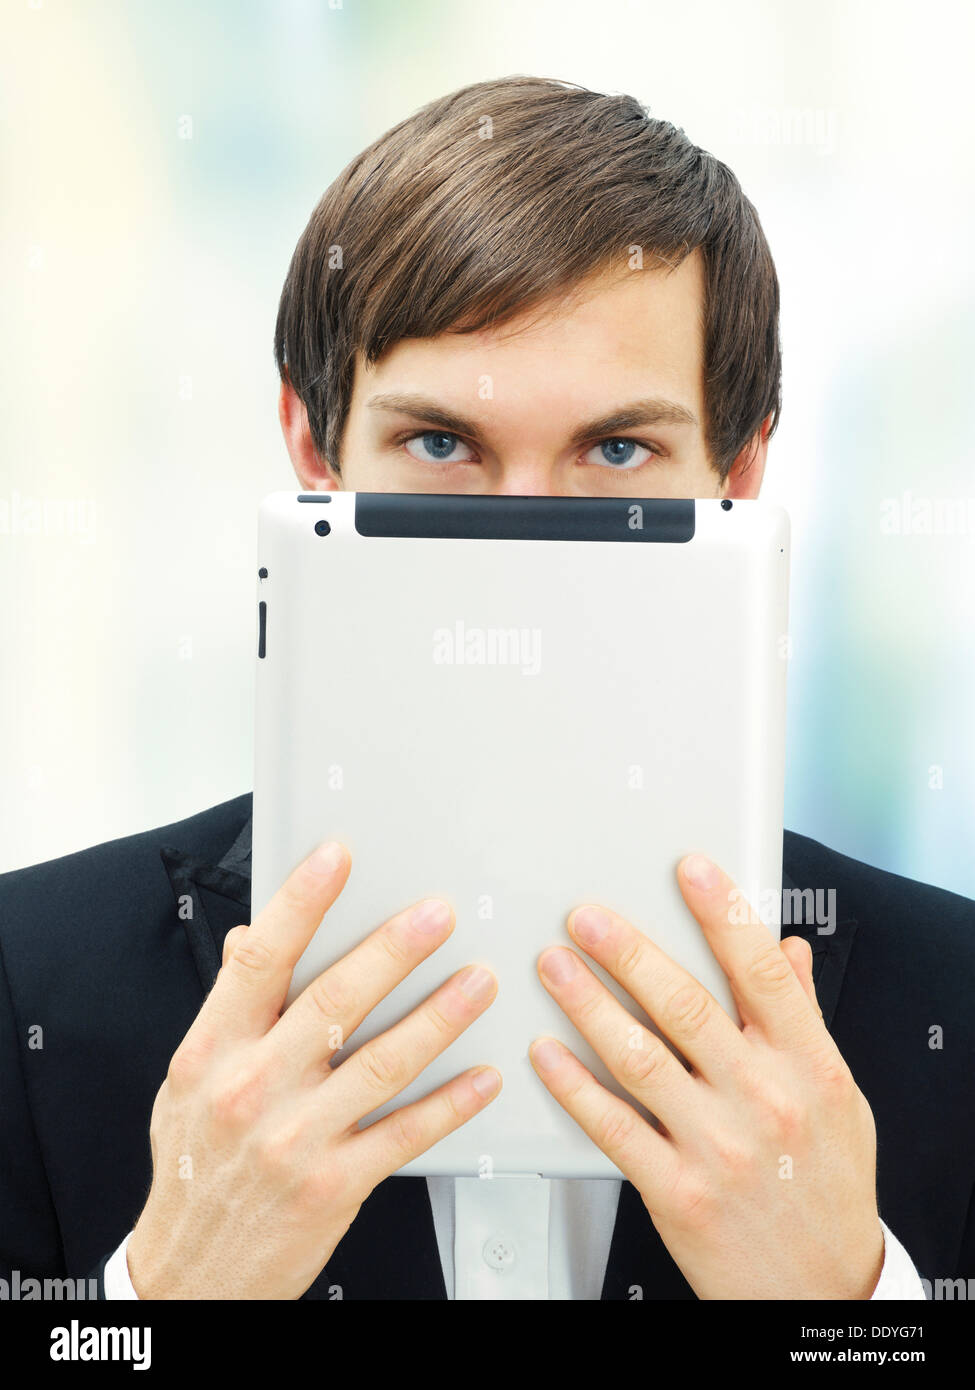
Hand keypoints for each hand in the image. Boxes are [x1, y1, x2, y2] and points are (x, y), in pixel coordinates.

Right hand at [127, 840, 499, 1298]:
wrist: (192, 1275)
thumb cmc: (195, 1168)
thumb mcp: (189, 1081)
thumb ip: (229, 1010)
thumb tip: (253, 941)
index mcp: (214, 1051)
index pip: (260, 960)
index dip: (301, 903)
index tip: (337, 858)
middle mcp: (254, 1089)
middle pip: (334, 1001)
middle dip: (393, 950)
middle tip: (436, 915)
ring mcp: (297, 1139)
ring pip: (382, 1062)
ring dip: (439, 1016)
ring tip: (478, 981)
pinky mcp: (336, 1185)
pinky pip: (405, 1134)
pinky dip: (450, 1103)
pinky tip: (483, 1076)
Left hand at [529, 853, 883, 1298]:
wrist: (820, 1290)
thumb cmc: (827, 1186)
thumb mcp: (836, 1096)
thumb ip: (803, 1019)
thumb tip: (788, 950)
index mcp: (807, 1066)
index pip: (762, 972)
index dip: (723, 914)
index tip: (688, 870)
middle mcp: (764, 1100)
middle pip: (686, 1006)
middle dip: (627, 952)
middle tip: (585, 916)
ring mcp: (718, 1148)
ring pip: (639, 1058)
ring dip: (588, 1005)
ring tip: (554, 966)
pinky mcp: (677, 1191)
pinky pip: (613, 1127)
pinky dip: (573, 1086)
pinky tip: (545, 1052)